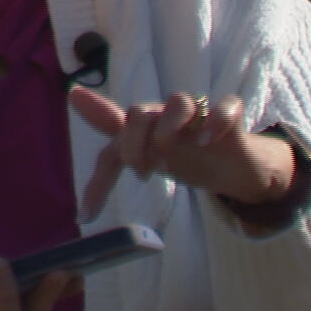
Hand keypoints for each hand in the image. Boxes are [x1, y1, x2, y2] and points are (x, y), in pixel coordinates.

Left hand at [69, 88, 294, 220]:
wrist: (236, 164)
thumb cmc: (187, 154)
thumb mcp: (148, 151)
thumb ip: (112, 134)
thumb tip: (74, 94)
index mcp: (145, 127)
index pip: (112, 146)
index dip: (99, 181)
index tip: (87, 216)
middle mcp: (168, 116)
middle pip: (139, 113)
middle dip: (131, 146)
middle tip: (140, 175)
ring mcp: (200, 116)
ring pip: (179, 101)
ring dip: (166, 130)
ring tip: (168, 161)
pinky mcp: (231, 120)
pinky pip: (226, 106)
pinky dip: (216, 120)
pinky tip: (208, 141)